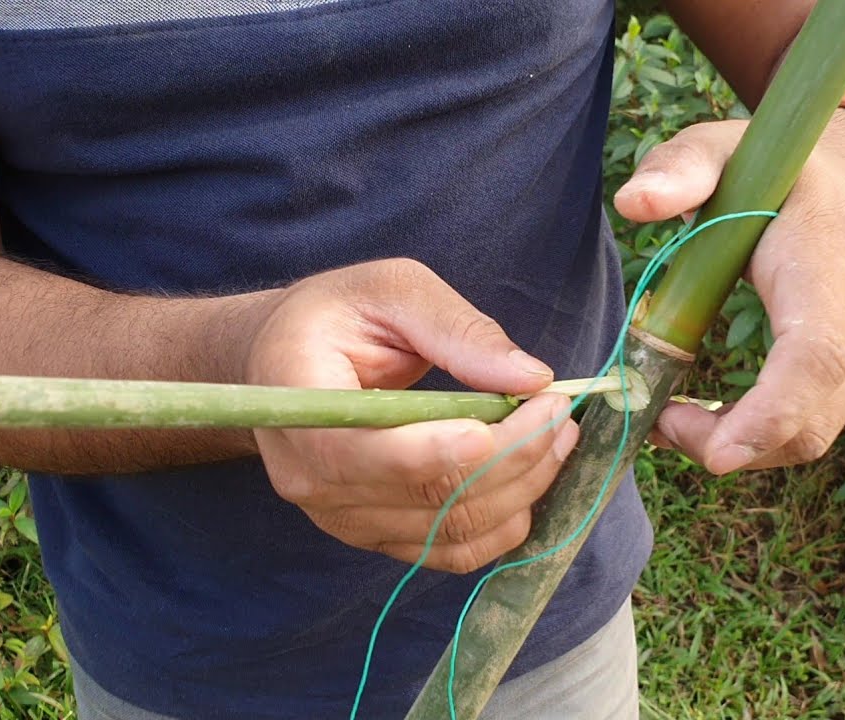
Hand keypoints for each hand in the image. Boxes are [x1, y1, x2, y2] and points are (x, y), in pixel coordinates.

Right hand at [245, 259, 578, 572]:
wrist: (284, 363)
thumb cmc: (334, 316)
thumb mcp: (391, 289)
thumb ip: (457, 329)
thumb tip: (530, 377)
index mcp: (298, 406)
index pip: (363, 454)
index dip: (441, 449)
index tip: (517, 414)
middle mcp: (310, 480)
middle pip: (427, 495)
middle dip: (513, 455)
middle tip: (560, 410)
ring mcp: (342, 517)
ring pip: (451, 529)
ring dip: (521, 488)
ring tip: (558, 435)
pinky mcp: (375, 535)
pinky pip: (450, 552)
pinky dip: (504, 523)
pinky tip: (531, 477)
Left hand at [614, 115, 844, 473]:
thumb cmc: (781, 169)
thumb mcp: (724, 147)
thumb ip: (680, 167)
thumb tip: (633, 202)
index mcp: (829, 261)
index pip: (816, 357)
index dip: (769, 414)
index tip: (712, 452)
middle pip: (813, 420)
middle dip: (732, 443)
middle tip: (657, 422)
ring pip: (812, 435)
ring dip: (740, 444)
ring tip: (672, 416)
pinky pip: (815, 423)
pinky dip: (760, 434)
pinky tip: (710, 415)